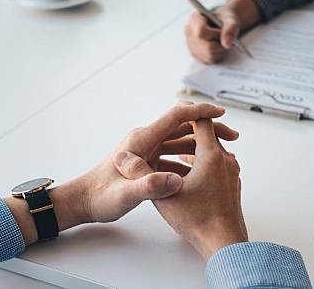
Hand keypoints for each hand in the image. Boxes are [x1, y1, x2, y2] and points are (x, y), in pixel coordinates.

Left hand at [6, 102, 238, 245]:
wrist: (81, 202)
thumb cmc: (99, 198)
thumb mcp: (124, 196)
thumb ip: (149, 187)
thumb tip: (176, 179)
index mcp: (142, 139)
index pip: (176, 116)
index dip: (200, 112)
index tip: (221, 114)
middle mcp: (145, 139)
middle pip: (183, 127)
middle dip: (209, 128)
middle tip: (232, 137)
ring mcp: (146, 149)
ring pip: (181, 141)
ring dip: (203, 144)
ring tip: (225, 153)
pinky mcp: (147, 161)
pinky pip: (175, 155)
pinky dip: (192, 159)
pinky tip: (204, 170)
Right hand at [184, 0, 260, 63]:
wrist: (222, 23)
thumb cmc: (224, 19)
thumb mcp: (231, 19)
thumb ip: (230, 29)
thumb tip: (226, 44)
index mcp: (194, 18)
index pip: (201, 31)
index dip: (216, 35)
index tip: (222, 32)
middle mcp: (189, 31)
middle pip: (207, 46)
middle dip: (220, 44)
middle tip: (225, 38)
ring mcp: (189, 44)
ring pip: (208, 55)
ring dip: (220, 51)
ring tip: (221, 42)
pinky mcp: (194, 54)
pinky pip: (208, 60)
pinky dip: (217, 56)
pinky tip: (218, 48)